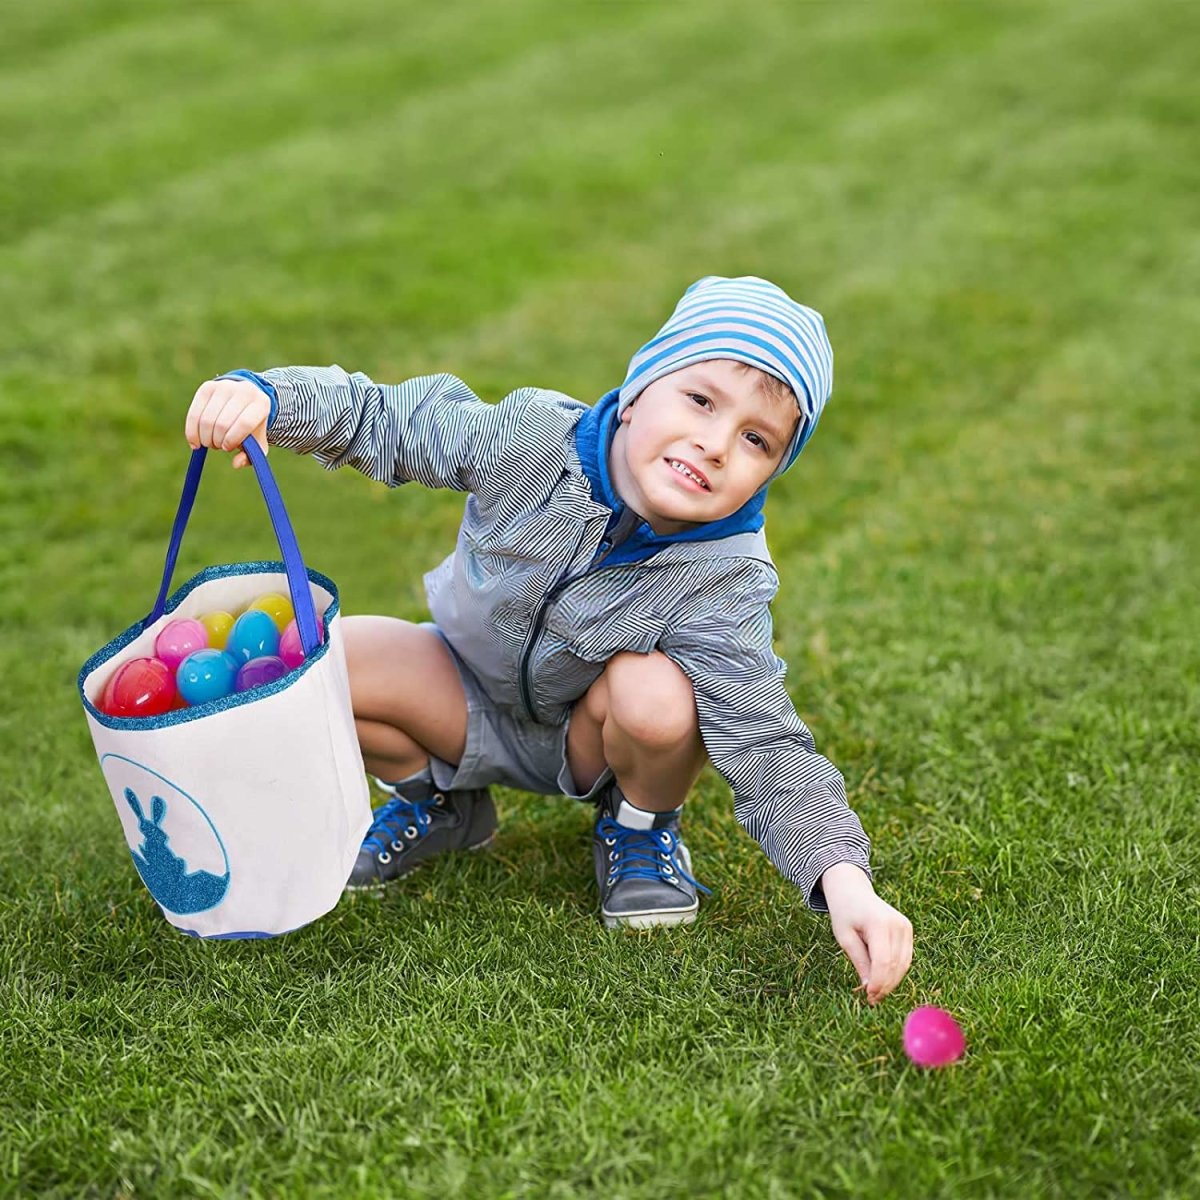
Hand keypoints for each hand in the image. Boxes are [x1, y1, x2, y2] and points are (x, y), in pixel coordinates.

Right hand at [185, 378, 270, 468]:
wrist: (244, 397)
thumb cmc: (251, 424)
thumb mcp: (257, 441)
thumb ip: (251, 456)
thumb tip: (236, 464)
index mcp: (261, 403)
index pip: (244, 423)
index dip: (233, 440)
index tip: (226, 448)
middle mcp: (244, 391)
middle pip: (223, 423)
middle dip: (217, 441)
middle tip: (217, 446)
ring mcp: (224, 386)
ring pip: (207, 419)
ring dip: (205, 438)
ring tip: (211, 442)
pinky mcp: (207, 387)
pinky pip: (195, 413)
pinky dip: (192, 432)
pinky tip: (195, 442)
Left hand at [821, 862, 912, 1005]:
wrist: (852, 890)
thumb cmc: (844, 912)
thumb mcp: (844, 937)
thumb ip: (859, 961)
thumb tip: (869, 987)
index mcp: (879, 923)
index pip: (883, 961)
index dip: (879, 982)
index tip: (869, 996)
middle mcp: (897, 924)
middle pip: (896, 965)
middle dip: (885, 985)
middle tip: (871, 1000)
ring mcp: (905, 926)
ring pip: (904, 964)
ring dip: (891, 981)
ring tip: (875, 993)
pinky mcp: (908, 930)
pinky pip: (905, 957)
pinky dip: (896, 971)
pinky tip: (883, 980)